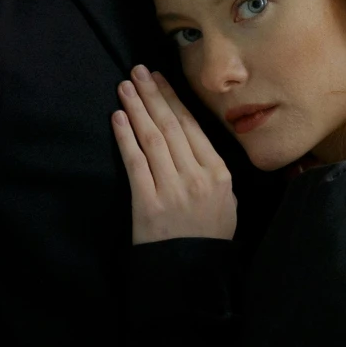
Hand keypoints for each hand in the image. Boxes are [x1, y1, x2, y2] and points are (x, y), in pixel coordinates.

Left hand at [112, 66, 234, 242]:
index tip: (161, 80)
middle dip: (153, 95)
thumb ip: (215, 175)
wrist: (190, 274)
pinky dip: (126, 137)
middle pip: (171, 126)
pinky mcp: (149, 203)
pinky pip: (136, 163)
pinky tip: (118, 118)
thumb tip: (197, 147)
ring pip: (153, 138)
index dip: (173, 100)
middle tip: (138, 72)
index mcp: (218, 174)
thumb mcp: (227, 204)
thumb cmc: (208, 239)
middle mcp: (197, 177)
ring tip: (126, 87)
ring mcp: (172, 189)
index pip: (192, 127)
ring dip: (138, 109)